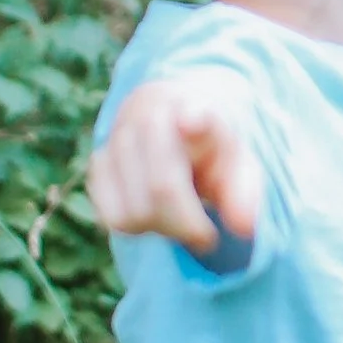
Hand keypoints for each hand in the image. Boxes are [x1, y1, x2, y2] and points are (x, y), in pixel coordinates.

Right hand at [88, 80, 258, 252]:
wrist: (174, 121)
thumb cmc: (211, 151)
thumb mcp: (239, 168)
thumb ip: (245, 196)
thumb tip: (244, 229)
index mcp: (195, 106)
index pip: (196, 112)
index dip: (195, 119)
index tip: (193, 122)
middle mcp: (149, 114)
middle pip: (162, 188)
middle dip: (187, 225)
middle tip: (206, 236)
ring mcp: (117, 136)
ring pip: (134, 211)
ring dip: (162, 229)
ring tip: (181, 219)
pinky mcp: (97, 162)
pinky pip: (112, 217)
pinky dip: (136, 228)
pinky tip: (154, 214)